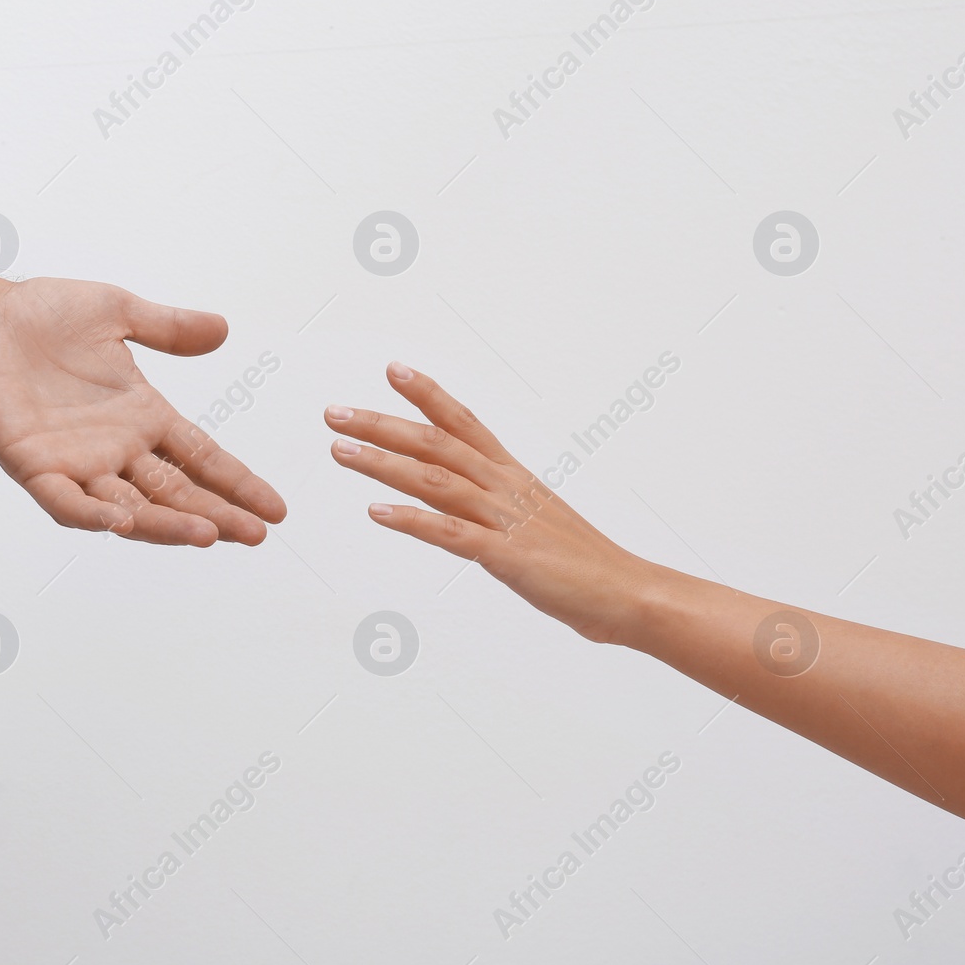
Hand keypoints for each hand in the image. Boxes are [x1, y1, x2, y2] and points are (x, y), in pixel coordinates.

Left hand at [0, 274, 286, 545]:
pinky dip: (94, 516)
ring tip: (210, 535)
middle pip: (176, 492)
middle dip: (216, 514)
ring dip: (169, 524)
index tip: (276, 509)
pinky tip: (124, 523)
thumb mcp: (117, 313)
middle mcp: (113, 448)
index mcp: (139, 415)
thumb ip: (168, 327)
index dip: (237, 483)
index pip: (200, 457)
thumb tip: (222, 329)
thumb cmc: (37, 314)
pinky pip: (67, 502)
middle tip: (256, 535)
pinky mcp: (33, 465)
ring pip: (131, 507)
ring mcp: (75, 462)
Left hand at [325, 361, 656, 642]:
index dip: (428, 394)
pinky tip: (377, 512)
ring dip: (382, 463)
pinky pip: (451, 533)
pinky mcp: (506, 557)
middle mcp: (505, 488)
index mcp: (512, 476)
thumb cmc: (582, 564)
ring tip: (339, 450)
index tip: (394, 370)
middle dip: (381, 424)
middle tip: (335, 411)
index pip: (464, 422)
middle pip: (436, 443)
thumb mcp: (532, 521)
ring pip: (435, 480)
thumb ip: (495, 507)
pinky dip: (411, 520)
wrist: (629, 594)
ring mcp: (505, 520)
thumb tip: (464, 506)